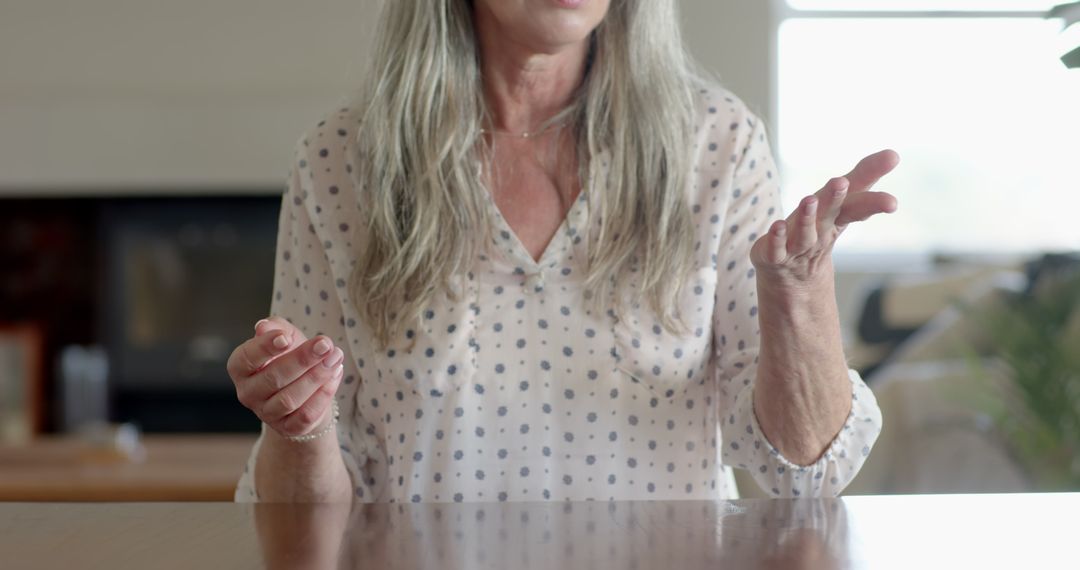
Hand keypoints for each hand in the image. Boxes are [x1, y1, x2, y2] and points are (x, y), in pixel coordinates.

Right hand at [227, 316, 344, 438]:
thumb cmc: (289, 357)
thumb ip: (276, 328)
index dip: (264, 348)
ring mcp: (267, 413)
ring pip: (290, 399)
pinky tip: (335, 375)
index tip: (285, 338)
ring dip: (316, 377)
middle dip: (302, 360)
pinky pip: (306, 415)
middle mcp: (248, 393)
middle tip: (325, 345)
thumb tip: (263, 327)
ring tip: (335, 357)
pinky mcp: (288, 428)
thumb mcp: (284, 336)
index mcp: (241, 368)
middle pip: (273, 378)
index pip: (246, 359)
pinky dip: (323, 395)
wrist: (304, 389)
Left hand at [750, 149, 899, 291]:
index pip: (856, 206)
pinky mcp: (773, 256)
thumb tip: (894, 153)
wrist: (793, 276)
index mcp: (836, 217)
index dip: (873, 202)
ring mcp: (796, 246)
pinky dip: (777, 238)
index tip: (893, 201)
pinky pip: (775, 248)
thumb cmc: (818, 229)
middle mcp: (819, 231)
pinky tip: (777, 225)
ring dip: (807, 217)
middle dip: (834, 198)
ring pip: (804, 233)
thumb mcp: (839, 203)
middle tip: (841, 181)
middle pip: (829, 213)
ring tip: (809, 199)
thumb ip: (863, 176)